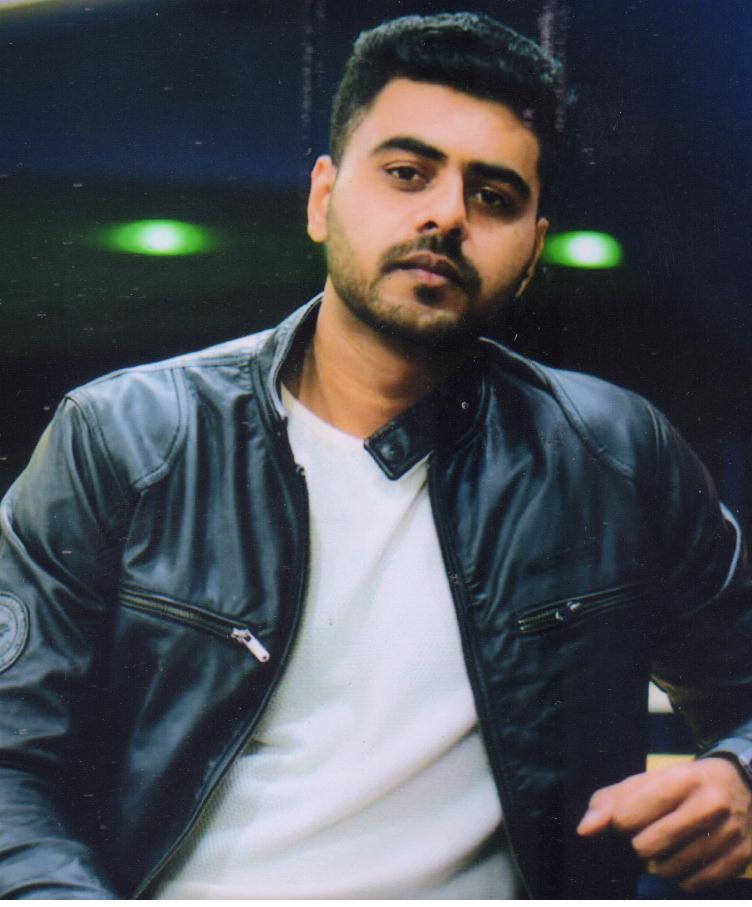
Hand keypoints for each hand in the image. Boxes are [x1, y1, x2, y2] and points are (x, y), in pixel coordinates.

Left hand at [577, 758, 751, 891]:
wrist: (740, 784)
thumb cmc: (680, 783)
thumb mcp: (645, 782)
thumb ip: (609, 802)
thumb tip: (584, 831)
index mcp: (682, 779)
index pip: (630, 815)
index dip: (619, 824)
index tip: (625, 821)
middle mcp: (710, 804)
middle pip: (647, 846)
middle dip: (638, 845)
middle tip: (647, 836)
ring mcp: (730, 833)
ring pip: (670, 869)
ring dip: (659, 864)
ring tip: (665, 848)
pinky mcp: (742, 858)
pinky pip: (695, 885)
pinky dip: (682, 878)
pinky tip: (684, 860)